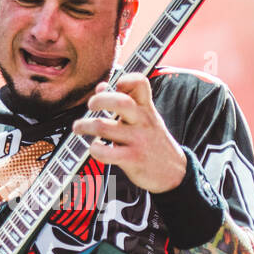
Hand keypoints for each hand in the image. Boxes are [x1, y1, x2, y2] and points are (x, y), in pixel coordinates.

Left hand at [71, 73, 186, 192]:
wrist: (174, 173)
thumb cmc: (153, 142)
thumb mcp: (145, 118)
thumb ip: (125, 101)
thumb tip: (102, 87)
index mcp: (146, 108)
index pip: (140, 83)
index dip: (125, 80)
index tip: (114, 86)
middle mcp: (142, 121)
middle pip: (120, 102)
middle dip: (98, 101)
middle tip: (90, 105)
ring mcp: (138, 140)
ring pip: (103, 127)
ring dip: (85, 125)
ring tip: (78, 127)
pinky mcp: (133, 159)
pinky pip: (106, 153)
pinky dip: (95, 149)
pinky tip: (94, 148)